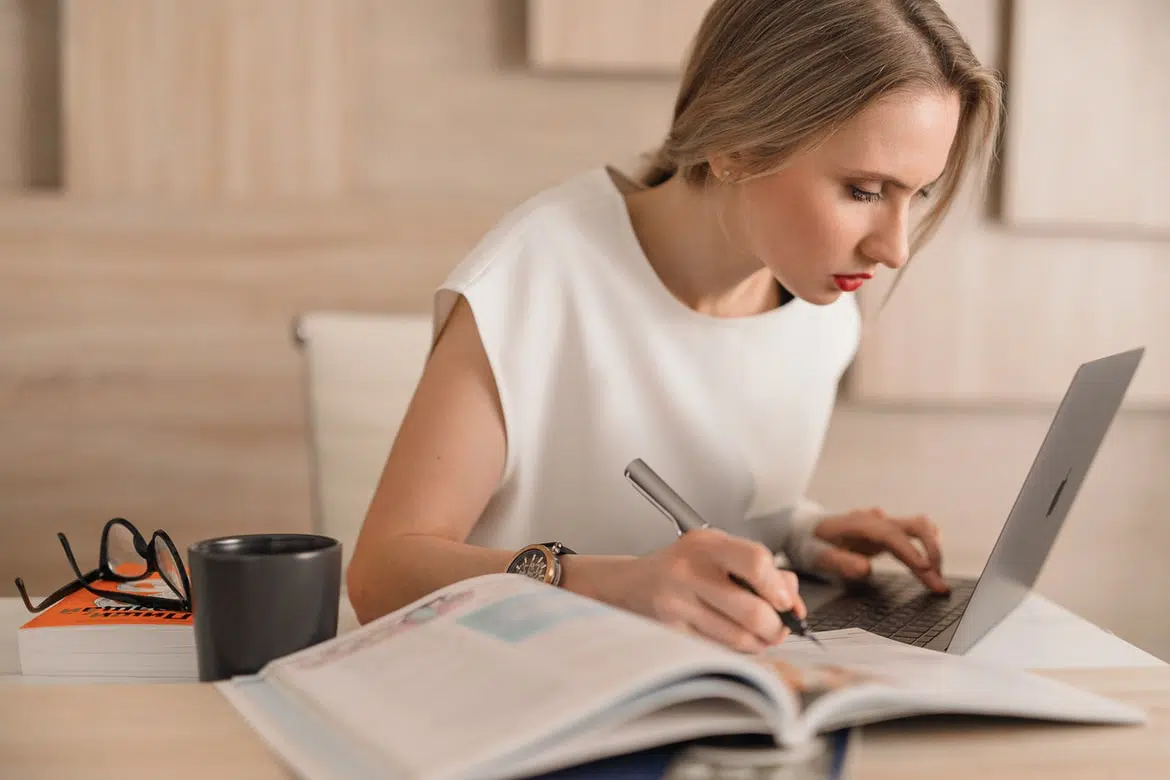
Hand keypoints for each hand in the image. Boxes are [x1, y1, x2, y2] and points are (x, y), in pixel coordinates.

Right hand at [605, 527, 805, 652]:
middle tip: (779, 627)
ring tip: (760, 636)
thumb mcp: (718, 551)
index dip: (779, 588)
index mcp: (706, 545)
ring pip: (738, 638)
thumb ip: (760, 568)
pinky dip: (736, 649)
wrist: (632, 584)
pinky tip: (735, 638)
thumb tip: (792, 598)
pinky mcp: (672, 632)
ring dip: (759, 643)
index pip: (756, 562)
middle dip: (775, 627)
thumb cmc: (683, 566)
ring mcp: (677, 605)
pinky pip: (719, 649)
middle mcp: (689, 572)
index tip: (786, 601)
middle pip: (752, 611)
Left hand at [811, 508, 948, 593]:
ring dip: (933, 551)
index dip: (911, 551)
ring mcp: (885, 525)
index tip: (926, 569)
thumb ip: (839, 562)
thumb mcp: (816, 555)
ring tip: (938, 580)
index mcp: (861, 525)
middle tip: (938, 583)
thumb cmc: (811, 543)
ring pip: (920, 529)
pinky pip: (915, 537)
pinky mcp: (888, 533)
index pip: (893, 535)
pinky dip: (927, 551)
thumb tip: (866, 569)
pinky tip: (932, 569)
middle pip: (916, 526)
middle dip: (932, 552)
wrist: (805, 528)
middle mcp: (877, 521)